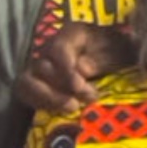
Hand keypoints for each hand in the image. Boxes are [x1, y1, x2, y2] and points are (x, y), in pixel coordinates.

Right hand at [15, 21, 130, 112]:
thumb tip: (81, 69)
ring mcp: (41, 66)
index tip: (78, 86)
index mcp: (72, 35)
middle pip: (42, 67)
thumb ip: (102, 58)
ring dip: (47, 98)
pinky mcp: (38, 83)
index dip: (66, 69)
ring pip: (28, 81)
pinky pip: (27, 93)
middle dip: (63, 86)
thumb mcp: (119, 51)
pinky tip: (60, 112)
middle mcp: (51, 48)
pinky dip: (40, 104)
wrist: (117, 58)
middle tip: (88, 98)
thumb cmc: (119, 52)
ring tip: (71, 108)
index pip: (59, 49)